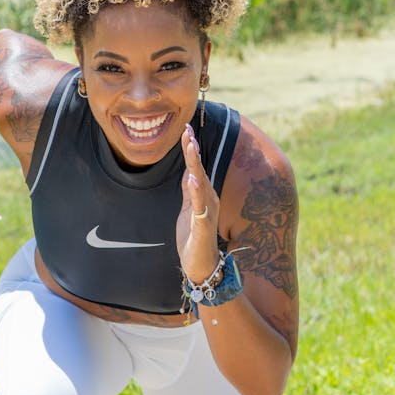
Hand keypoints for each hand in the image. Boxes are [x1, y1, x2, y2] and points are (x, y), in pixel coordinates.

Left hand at [176, 124, 220, 282]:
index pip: (195, 167)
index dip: (191, 148)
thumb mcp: (188, 209)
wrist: (201, 266)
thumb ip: (189, 191)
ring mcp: (206, 212)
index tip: (186, 128)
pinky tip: (193, 179)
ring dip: (195, 164)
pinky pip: (200, 207)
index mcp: (203, 195)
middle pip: (199, 169)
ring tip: (191, 146)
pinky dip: (196, 192)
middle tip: (188, 129)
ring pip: (201, 183)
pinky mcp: (203, 226)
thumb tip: (188, 171)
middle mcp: (208, 200)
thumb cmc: (194, 238)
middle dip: (193, 149)